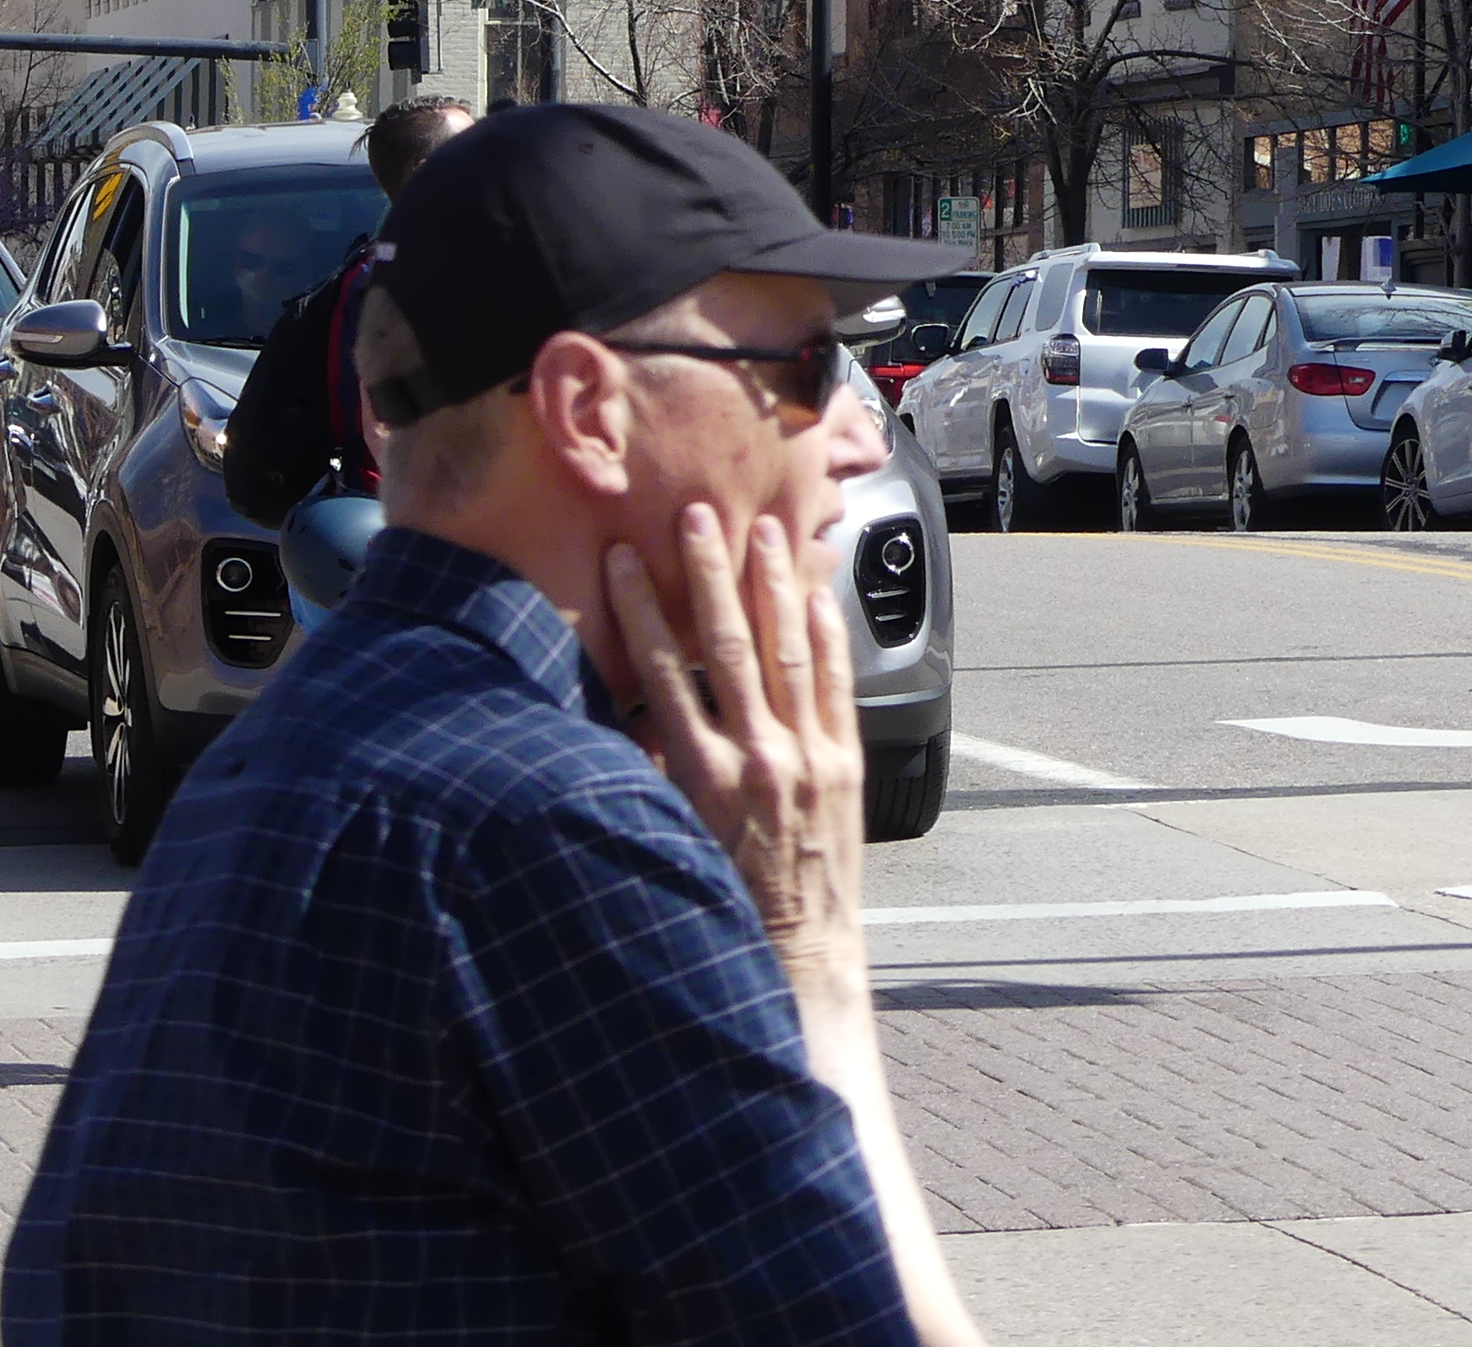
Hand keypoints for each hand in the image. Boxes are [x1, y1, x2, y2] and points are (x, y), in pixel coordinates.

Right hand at [602, 504, 862, 956]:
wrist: (800, 956)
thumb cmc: (726, 900)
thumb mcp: (674, 834)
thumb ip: (656, 767)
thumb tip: (631, 708)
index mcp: (702, 778)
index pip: (663, 672)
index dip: (641, 609)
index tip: (625, 559)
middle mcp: (757, 760)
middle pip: (726, 646)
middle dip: (709, 575)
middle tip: (697, 516)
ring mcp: (808, 760)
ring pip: (786, 654)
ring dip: (770, 588)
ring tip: (761, 534)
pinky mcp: (847, 767)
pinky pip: (837, 688)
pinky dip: (829, 639)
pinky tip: (819, 597)